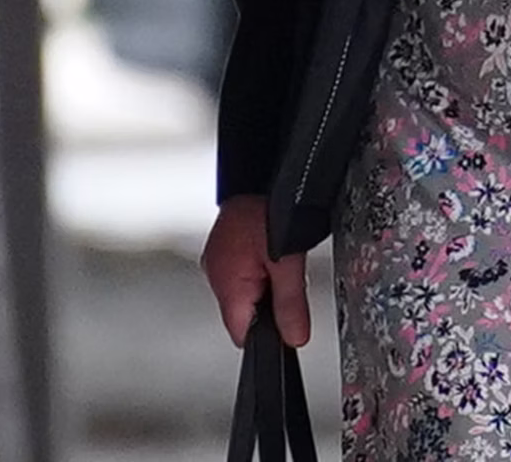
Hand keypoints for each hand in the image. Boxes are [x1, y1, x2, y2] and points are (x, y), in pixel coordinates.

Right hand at [200, 195, 311, 347]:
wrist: (263, 173)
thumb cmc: (271, 210)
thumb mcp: (288, 261)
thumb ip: (290, 303)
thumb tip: (294, 338)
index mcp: (226, 284)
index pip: (240, 334)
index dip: (265, 336)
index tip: (287, 327)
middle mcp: (215, 274)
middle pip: (243, 312)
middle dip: (266, 307)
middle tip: (289, 279)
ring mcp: (218, 259)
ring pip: (244, 291)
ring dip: (264, 285)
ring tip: (282, 260)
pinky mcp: (226, 246)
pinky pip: (242, 270)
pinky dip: (259, 268)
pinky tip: (273, 251)